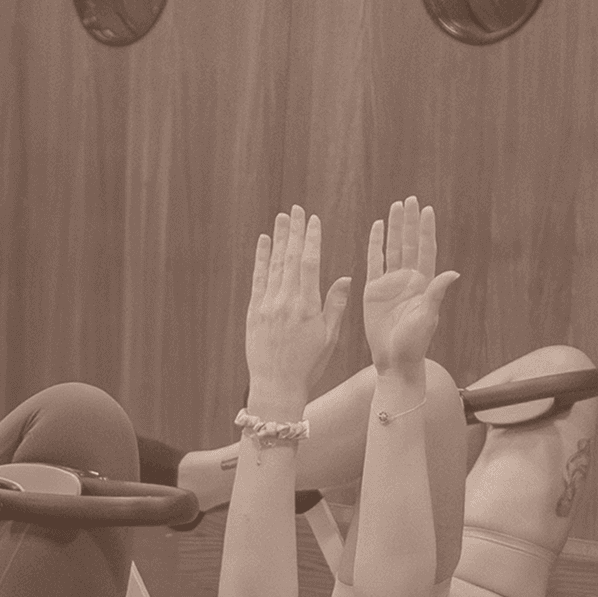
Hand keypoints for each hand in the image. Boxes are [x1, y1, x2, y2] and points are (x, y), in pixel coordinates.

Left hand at [243, 207, 351, 411]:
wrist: (276, 387)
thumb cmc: (308, 365)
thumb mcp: (329, 337)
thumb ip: (335, 305)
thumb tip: (344, 277)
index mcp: (307, 306)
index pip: (309, 263)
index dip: (311, 239)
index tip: (313, 220)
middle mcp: (285, 301)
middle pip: (290, 258)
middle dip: (294, 231)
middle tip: (295, 209)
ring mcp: (266, 305)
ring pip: (273, 265)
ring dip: (277, 239)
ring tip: (281, 218)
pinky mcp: (253, 312)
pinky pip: (257, 279)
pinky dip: (260, 259)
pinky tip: (263, 242)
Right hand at [361, 196, 459, 377]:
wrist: (394, 360)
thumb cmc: (414, 343)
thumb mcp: (426, 318)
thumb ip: (436, 294)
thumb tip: (453, 273)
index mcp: (424, 283)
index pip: (425, 249)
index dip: (426, 230)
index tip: (427, 209)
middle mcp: (408, 279)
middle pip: (409, 243)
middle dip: (409, 221)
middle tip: (410, 199)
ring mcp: (390, 283)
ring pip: (392, 248)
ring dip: (394, 227)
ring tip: (395, 206)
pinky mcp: (373, 290)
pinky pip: (375, 261)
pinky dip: (375, 244)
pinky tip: (377, 227)